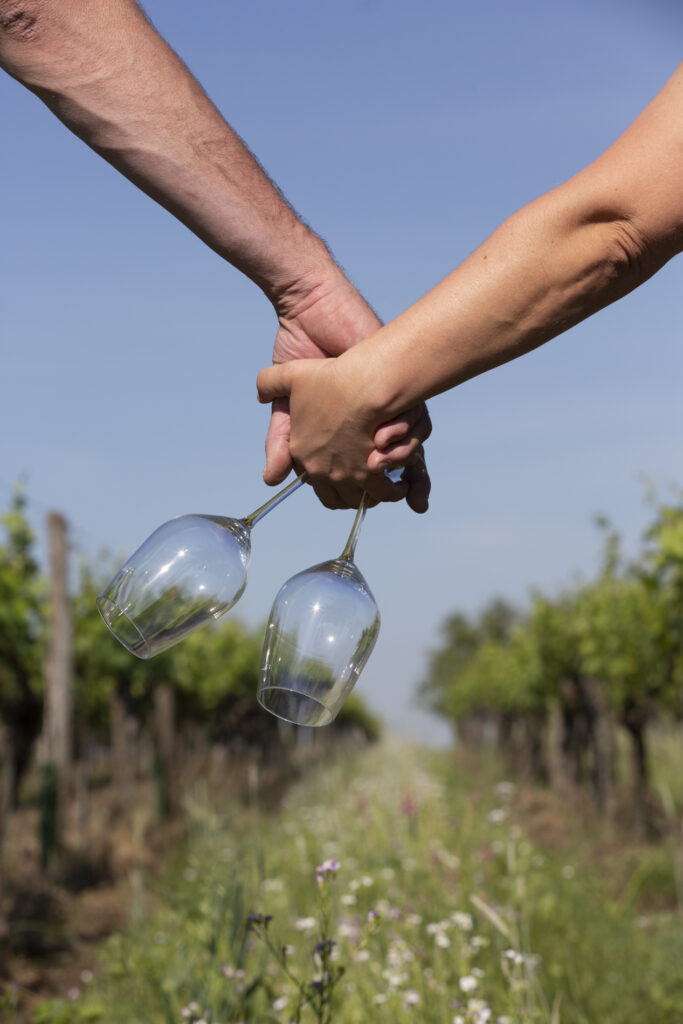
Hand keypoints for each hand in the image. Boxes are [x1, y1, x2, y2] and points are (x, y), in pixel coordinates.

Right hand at [265, 262, 430, 510]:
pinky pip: (419, 423)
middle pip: (393, 468)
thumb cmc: (299, 350)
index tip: (366, 502)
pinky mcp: (402, 386)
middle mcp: (370, 420)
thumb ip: (281, 442)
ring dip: (407, 465)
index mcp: (344, 429)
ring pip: (411, 451)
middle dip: (401, 490)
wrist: (314, 310)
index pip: (360, 472)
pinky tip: (387, 434)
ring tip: (391, 462)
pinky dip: (409, 436)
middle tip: (406, 499)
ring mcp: (387, 405)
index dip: (364, 493)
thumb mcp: (285, 403)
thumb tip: (272, 480)